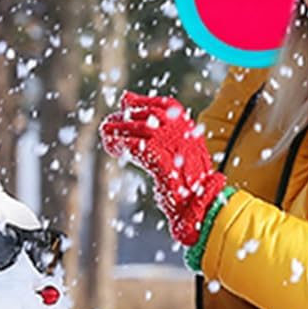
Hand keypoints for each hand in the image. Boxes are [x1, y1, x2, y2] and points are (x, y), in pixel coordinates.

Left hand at [100, 90, 226, 246]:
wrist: (202, 207)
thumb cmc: (189, 186)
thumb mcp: (181, 158)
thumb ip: (165, 139)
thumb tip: (152, 126)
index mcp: (191, 132)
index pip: (167, 105)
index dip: (144, 102)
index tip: (126, 101)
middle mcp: (184, 135)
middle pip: (151, 113)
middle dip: (128, 113)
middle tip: (111, 119)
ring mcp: (174, 146)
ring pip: (140, 127)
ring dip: (119, 127)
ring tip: (105, 130)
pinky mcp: (162, 160)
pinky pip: (135, 145)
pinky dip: (120, 143)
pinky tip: (113, 146)